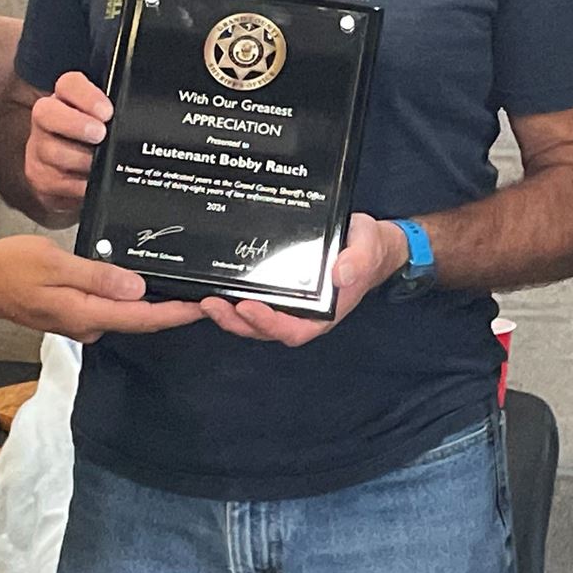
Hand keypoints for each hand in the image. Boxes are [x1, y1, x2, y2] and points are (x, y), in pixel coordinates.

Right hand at [0, 235, 202, 343]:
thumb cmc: (9, 267)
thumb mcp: (54, 264)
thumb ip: (97, 276)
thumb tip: (137, 288)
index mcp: (85, 314)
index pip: (142, 318)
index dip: (177, 313)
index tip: (205, 306)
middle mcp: (86, 325)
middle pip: (139, 319)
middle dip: (173, 309)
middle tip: (204, 294)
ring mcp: (78, 322)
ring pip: (124, 314)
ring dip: (152, 303)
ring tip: (180, 285)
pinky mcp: (72, 314)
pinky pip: (109, 308)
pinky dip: (128, 298)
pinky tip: (138, 283)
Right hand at [22, 71, 111, 218]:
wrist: (75, 175)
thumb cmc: (97, 142)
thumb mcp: (107, 122)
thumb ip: (117, 116)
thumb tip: (141, 117)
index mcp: (65, 97)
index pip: (68, 84)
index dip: (86, 96)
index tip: (107, 111)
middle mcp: (46, 119)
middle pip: (47, 113)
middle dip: (75, 124)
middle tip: (100, 134)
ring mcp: (38, 149)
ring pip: (52, 151)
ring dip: (81, 159)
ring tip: (101, 164)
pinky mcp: (39, 178)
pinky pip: (57, 183)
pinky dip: (79, 185)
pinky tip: (92, 183)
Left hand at [198, 213, 407, 346]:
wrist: (366, 242)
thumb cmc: (368, 248)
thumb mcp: (368, 247)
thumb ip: (359, 260)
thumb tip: (340, 274)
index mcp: (325, 312)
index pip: (294, 329)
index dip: (269, 324)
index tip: (247, 308)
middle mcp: (303, 313)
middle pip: (266, 330)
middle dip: (237, 322)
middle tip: (211, 304)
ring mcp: (289, 304)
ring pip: (255, 320)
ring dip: (229, 315)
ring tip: (205, 300)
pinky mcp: (278, 290)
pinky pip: (254, 301)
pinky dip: (233, 301)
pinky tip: (213, 290)